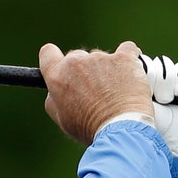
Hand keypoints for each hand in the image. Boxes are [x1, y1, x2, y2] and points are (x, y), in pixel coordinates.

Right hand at [39, 41, 153, 145]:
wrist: (120, 128)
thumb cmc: (91, 128)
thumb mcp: (62, 120)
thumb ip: (54, 100)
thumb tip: (54, 91)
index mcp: (57, 77)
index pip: (48, 53)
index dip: (54, 58)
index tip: (61, 65)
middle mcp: (76, 62)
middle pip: (76, 57)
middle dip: (83, 70)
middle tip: (93, 90)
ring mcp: (100, 58)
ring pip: (101, 57)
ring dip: (106, 69)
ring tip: (115, 92)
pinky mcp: (124, 57)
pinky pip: (127, 49)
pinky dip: (128, 58)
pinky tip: (130, 70)